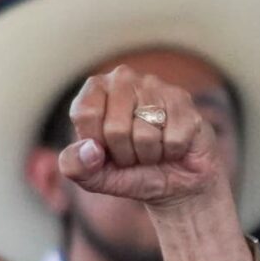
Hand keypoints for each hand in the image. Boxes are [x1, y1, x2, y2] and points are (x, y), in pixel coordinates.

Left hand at [59, 65, 224, 210]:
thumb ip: (75, 166)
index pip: (86, 114)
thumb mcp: (93, 176)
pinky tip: (172, 145)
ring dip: (149, 155)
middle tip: (133, 153)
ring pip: (145, 134)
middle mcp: (124, 78)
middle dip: (125, 154)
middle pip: (115, 127)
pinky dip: (171, 152)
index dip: (96, 143)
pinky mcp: (184, 101)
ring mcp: (156, 86)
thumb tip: (91, 149)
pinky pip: (173, 138)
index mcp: (94, 89)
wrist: (175, 182)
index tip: (105, 149)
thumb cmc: (130, 172)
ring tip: (152, 150)